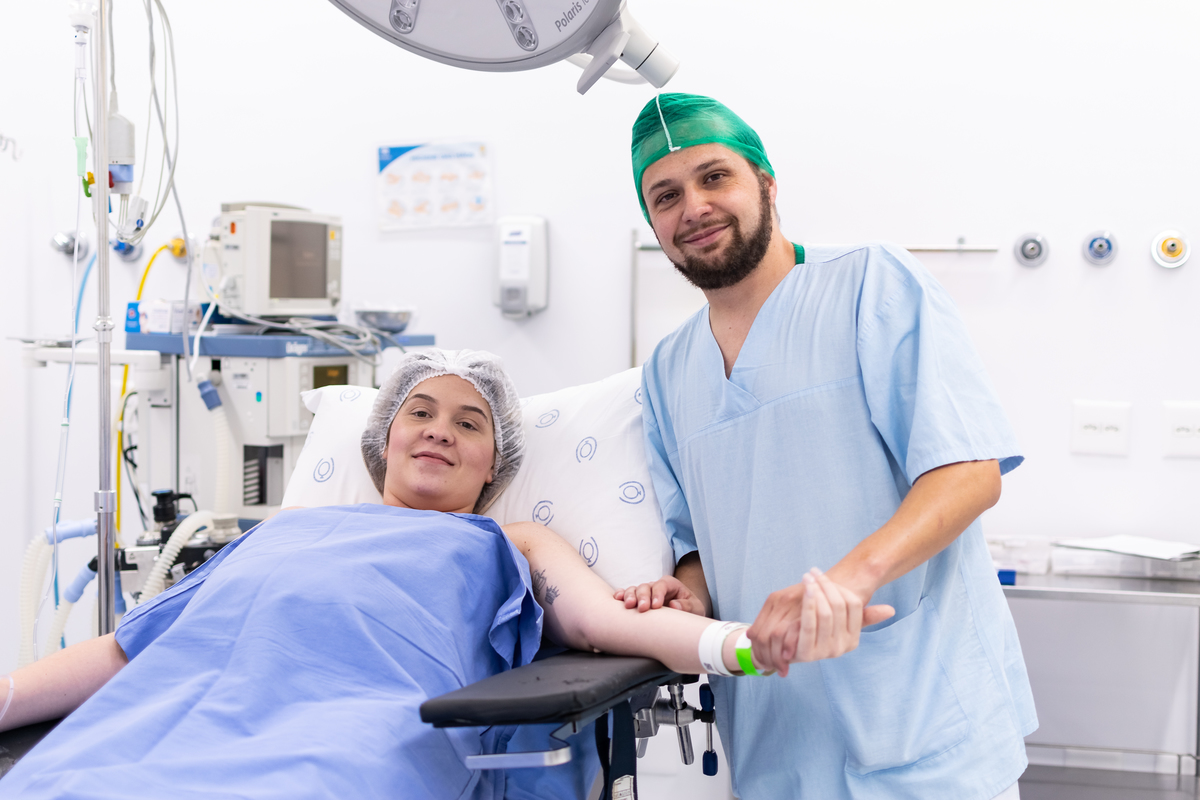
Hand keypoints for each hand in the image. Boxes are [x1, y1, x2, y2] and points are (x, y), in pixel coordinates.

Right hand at [614, 576, 707, 615]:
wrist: (685, 617)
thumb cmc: (691, 611)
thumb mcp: (696, 609)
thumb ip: (687, 606)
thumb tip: (674, 605)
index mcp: (671, 585)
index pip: (662, 584)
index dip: (658, 594)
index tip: (656, 606)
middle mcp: (656, 586)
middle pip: (646, 586)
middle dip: (643, 596)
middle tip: (642, 608)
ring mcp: (645, 593)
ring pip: (635, 589)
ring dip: (630, 596)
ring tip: (628, 606)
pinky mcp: (637, 600)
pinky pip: (627, 594)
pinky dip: (621, 595)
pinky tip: (617, 599)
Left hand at [746, 568, 894, 676]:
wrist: (788, 653)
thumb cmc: (813, 633)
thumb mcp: (837, 624)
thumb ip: (862, 616)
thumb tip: (891, 610)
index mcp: (853, 639)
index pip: (854, 605)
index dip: (839, 587)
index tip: (823, 575)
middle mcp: (842, 647)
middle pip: (839, 607)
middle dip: (825, 585)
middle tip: (812, 571)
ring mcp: (826, 652)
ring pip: (825, 614)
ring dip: (816, 591)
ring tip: (807, 577)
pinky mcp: (807, 654)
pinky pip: (809, 625)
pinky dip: (808, 605)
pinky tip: (805, 590)